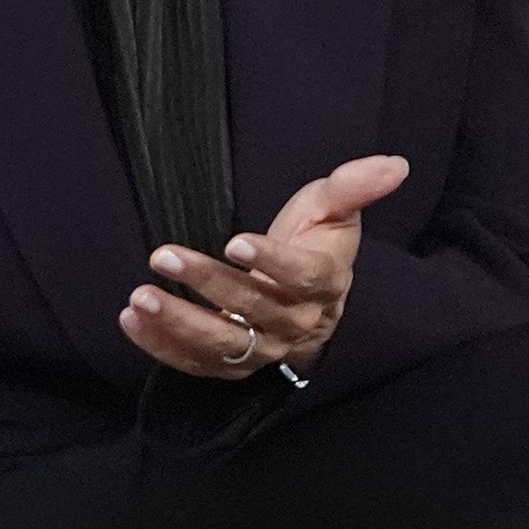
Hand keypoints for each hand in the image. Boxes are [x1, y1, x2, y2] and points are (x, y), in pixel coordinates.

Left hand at [118, 154, 407, 380]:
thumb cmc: (315, 242)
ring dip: (178, 323)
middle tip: (164, 256)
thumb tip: (396, 163)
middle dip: (207, 284)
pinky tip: (132, 319)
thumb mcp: (333, 209)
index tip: (236, 241)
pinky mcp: (232, 364)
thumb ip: (354, 186)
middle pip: (253, 310)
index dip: (272, 263)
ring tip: (140, 297)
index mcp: (323, 284)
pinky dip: (162, 346)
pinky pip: (197, 364)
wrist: (304, 297)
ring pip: (223, 345)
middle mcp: (294, 324)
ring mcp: (262, 350)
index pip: (302, 278)